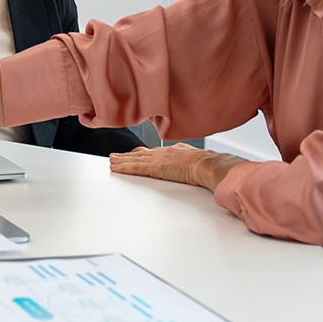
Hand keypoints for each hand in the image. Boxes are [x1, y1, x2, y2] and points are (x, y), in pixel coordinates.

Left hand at [108, 145, 246, 190]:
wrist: (210, 165)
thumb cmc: (210, 165)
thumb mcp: (202, 162)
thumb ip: (198, 166)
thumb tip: (206, 170)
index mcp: (176, 151)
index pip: (155, 152)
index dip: (143, 153)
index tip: (136, 153)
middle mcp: (165, 152)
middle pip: (141, 154)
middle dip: (128, 155)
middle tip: (116, 156)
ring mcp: (159, 159)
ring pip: (135, 160)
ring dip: (122, 161)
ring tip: (112, 161)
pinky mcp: (155, 168)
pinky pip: (135, 168)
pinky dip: (124, 168)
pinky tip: (115, 168)